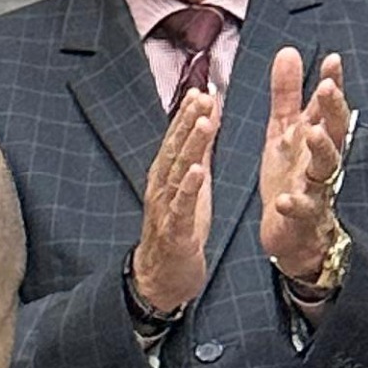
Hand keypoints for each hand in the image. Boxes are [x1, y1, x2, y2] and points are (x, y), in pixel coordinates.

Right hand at [131, 84, 221, 320]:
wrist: (163, 277)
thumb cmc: (181, 231)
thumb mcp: (192, 188)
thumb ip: (198, 155)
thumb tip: (206, 121)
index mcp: (167, 176)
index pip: (177, 139)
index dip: (188, 115)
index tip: (202, 90)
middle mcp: (161, 187)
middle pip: (175, 149)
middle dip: (188, 122)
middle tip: (203, 96)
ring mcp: (165, 208)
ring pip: (177, 172)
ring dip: (190, 146)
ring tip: (204, 122)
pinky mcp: (174, 230)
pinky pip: (180, 206)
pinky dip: (187, 187)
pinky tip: (196, 170)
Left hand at [258, 44, 353, 292]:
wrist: (290, 233)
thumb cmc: (290, 177)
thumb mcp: (283, 132)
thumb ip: (286, 96)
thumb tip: (288, 51)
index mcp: (314, 138)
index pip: (327, 107)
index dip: (332, 84)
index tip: (332, 60)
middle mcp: (319, 161)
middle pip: (334, 132)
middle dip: (333, 110)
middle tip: (327, 88)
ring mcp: (314, 188)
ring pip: (326, 167)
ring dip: (321, 149)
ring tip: (312, 133)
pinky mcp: (301, 217)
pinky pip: (301, 210)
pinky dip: (294, 204)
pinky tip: (284, 198)